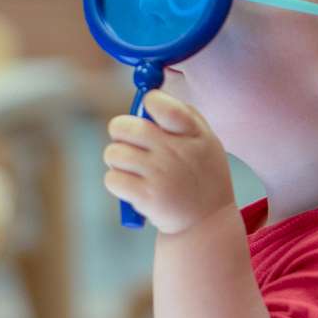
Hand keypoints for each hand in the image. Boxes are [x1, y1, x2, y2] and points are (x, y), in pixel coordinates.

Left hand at [103, 90, 234, 234]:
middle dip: (120, 133)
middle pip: (122, 126)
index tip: (150, 111)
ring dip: (117, 161)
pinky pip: (112, 178)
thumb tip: (148, 96)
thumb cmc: (199, 174)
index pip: (160, 104)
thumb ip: (180, 115)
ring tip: (136, 170)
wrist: (206, 222)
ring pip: (113, 153)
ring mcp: (161, 175)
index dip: (148, 102)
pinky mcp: (146, 197)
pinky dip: (117, 182)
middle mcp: (176, 152)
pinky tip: (134, 188)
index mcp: (193, 133)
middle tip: (132, 144)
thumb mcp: (204, 141)